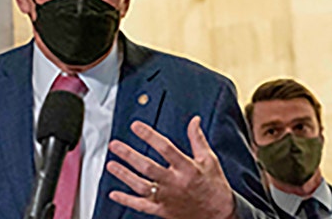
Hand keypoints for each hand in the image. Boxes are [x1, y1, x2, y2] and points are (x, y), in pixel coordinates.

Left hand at [106, 116, 234, 218]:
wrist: (220, 216)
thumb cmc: (214, 187)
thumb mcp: (210, 160)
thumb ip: (198, 139)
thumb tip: (194, 121)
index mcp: (188, 169)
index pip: (165, 148)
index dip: (149, 136)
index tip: (135, 126)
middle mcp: (175, 183)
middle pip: (148, 168)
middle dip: (129, 155)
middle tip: (114, 145)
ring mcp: (167, 198)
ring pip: (141, 186)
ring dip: (124, 175)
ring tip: (111, 164)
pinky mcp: (163, 211)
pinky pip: (141, 206)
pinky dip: (126, 200)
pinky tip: (114, 193)